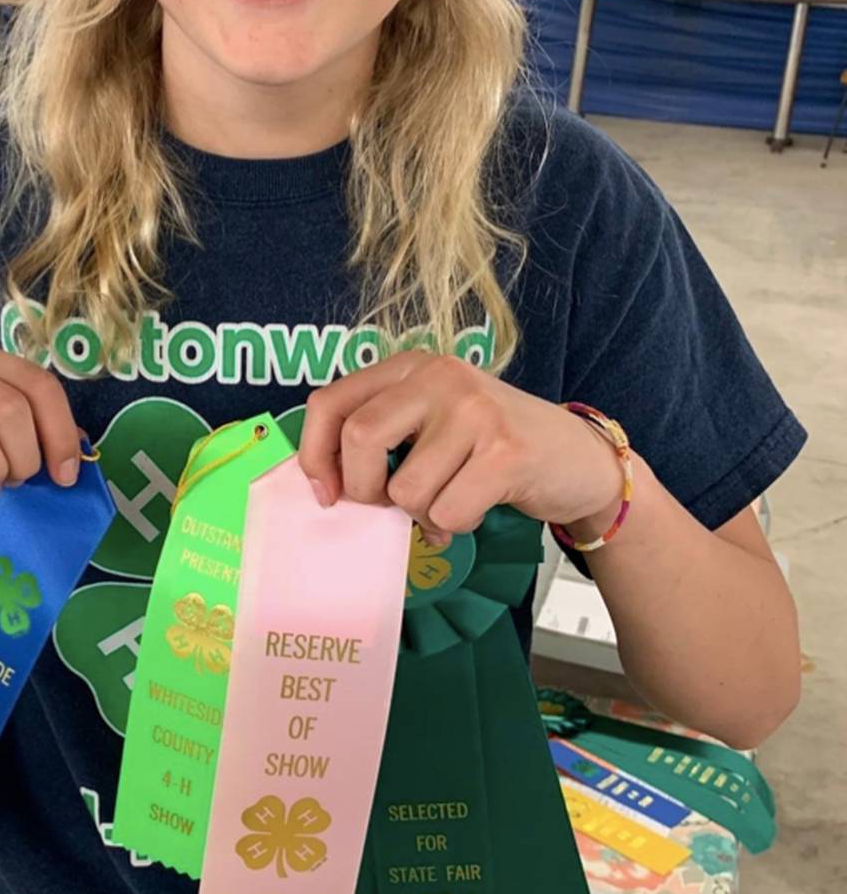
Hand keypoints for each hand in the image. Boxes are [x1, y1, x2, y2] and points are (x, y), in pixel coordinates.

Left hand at [297, 351, 624, 543]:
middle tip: (391, 505)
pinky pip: (446, 512)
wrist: (578, 459)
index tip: (327, 493)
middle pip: (360, 438)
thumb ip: (382, 435)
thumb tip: (322, 482)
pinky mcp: (506, 452)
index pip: (330, 402)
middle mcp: (440, 377)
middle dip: (365, 491)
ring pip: (405, 489)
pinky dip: (453, 526)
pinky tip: (474, 510)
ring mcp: (475, 411)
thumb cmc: (491, 448)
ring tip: (450, 502)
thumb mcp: (431, 423)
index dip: (315, 455)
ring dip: (420, 515)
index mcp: (411, 367)